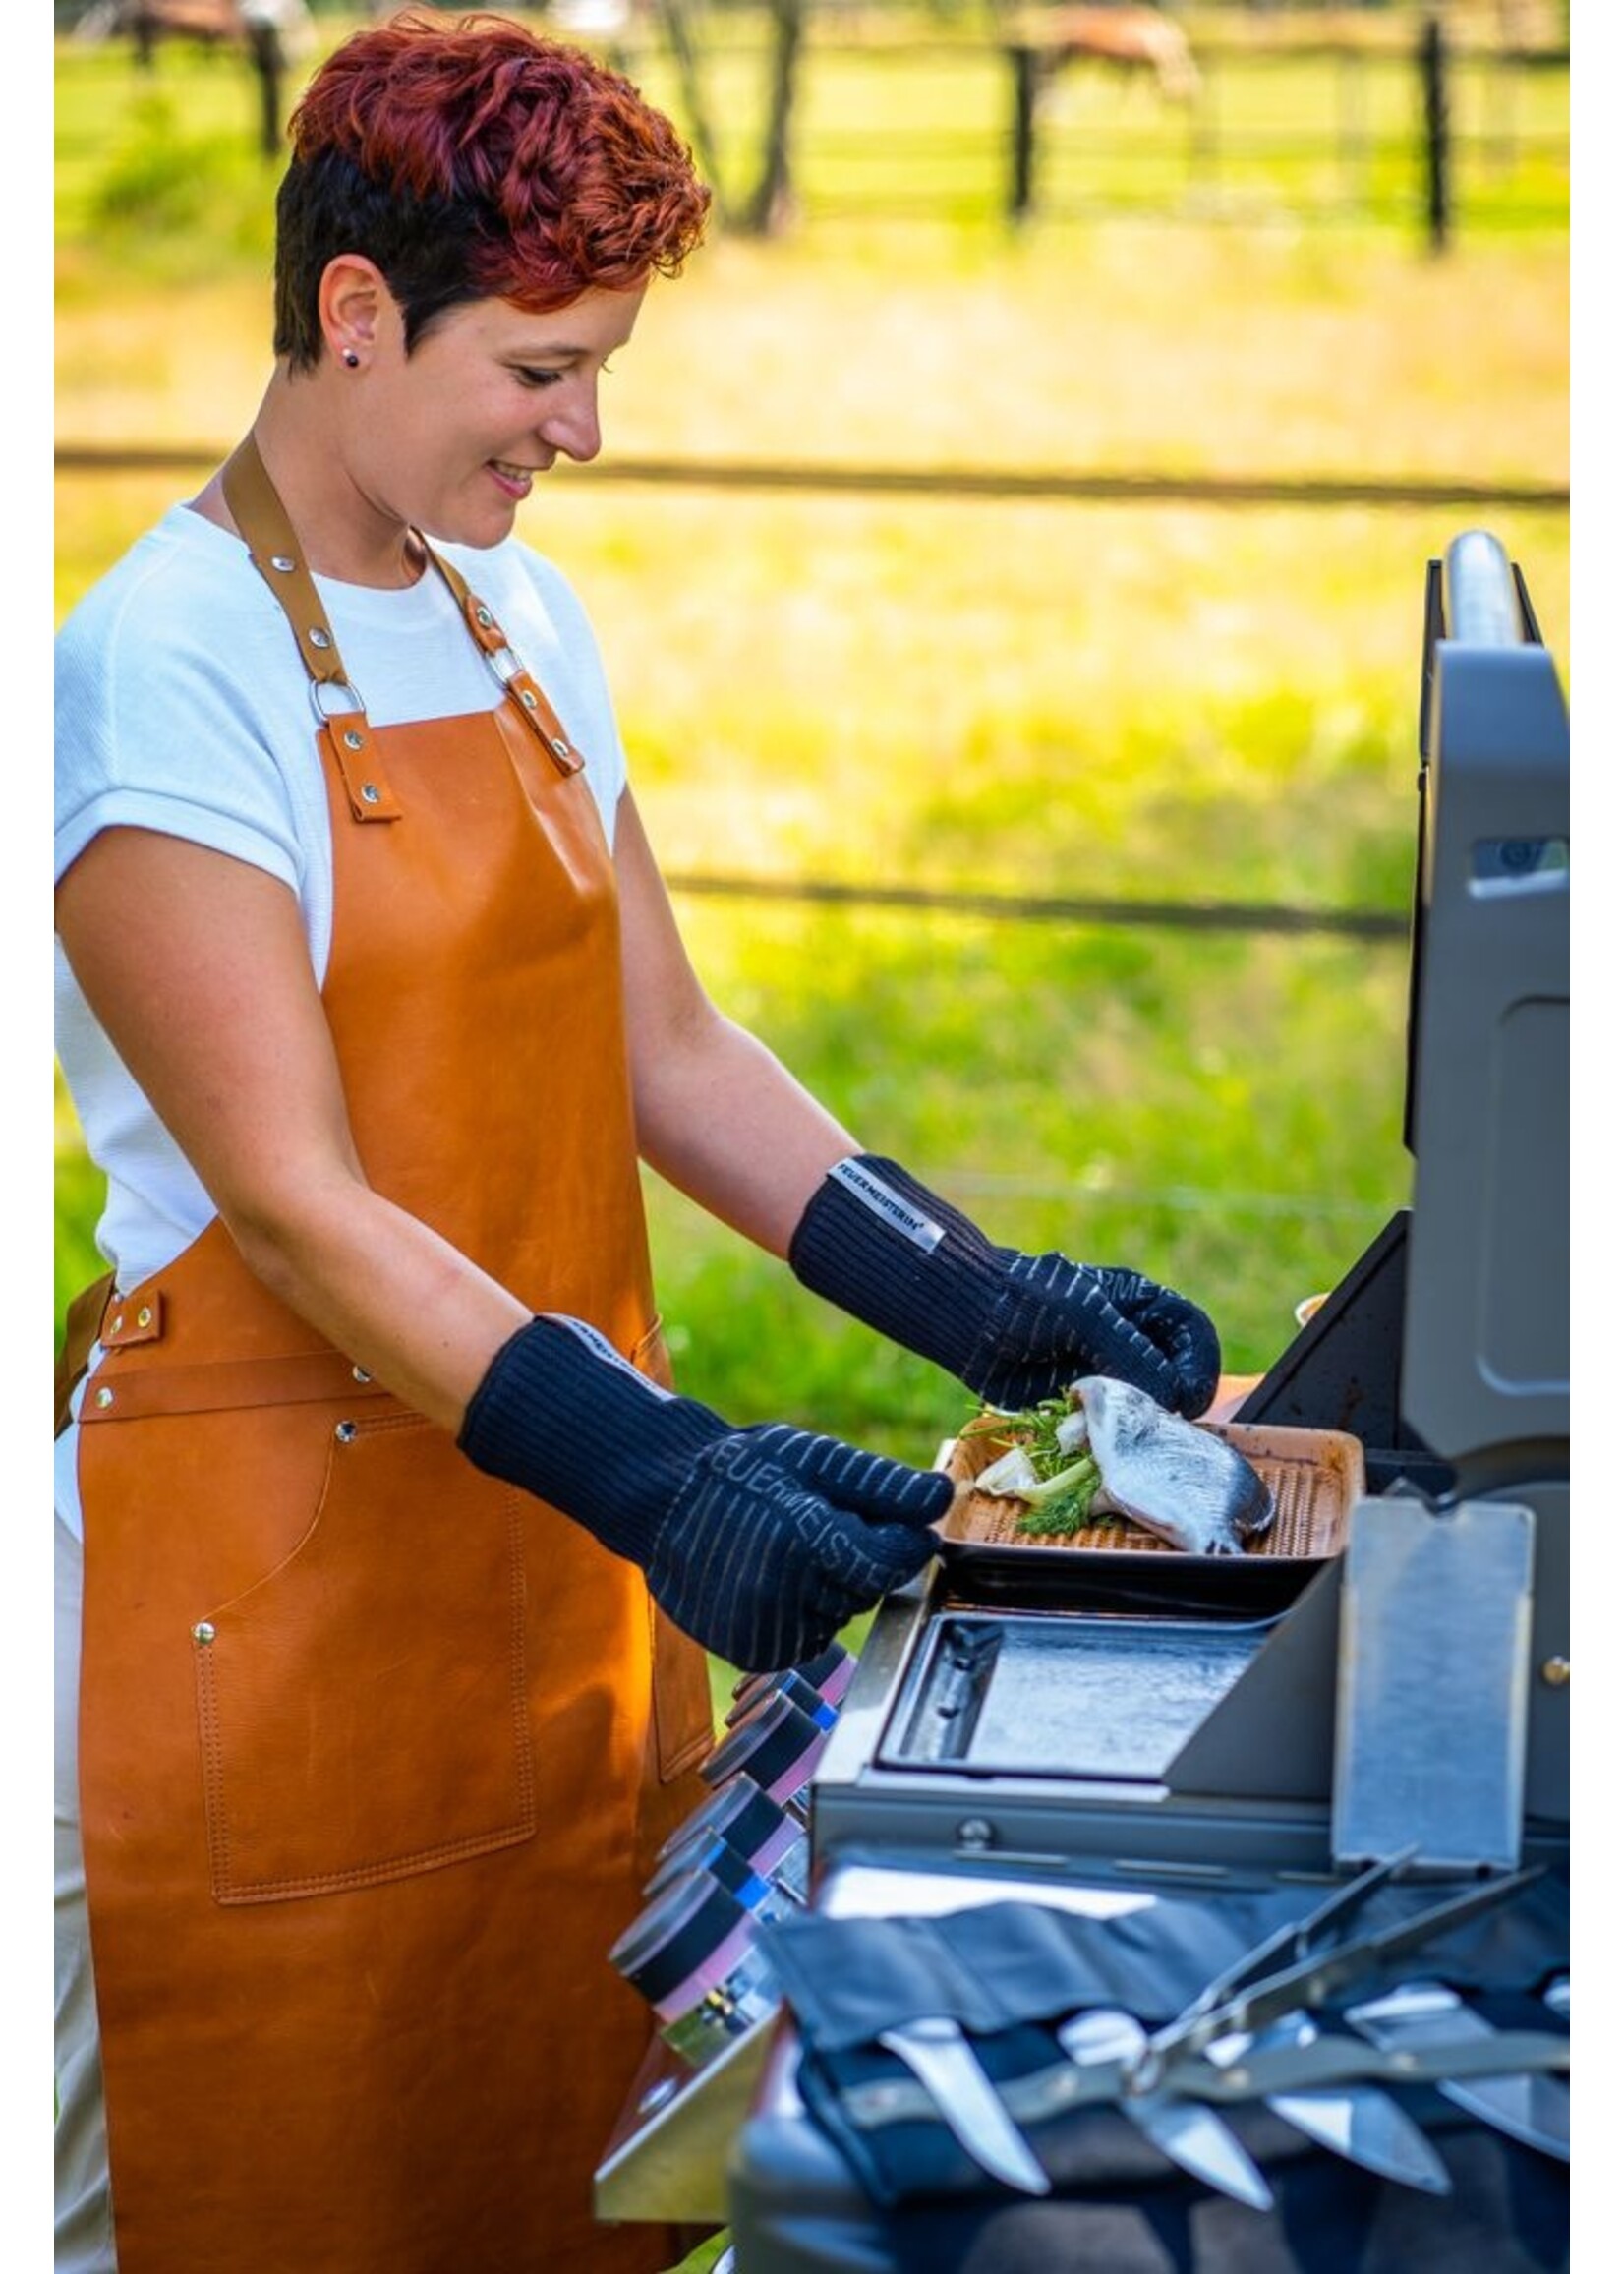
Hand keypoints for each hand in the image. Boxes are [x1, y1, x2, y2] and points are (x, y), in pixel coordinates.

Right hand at [459, 1315, 950, 1670]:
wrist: (662, 1500)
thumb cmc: (744, 1470)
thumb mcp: (816, 1461)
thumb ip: (882, 1486)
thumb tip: (942, 1498)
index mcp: (802, 1542)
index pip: (891, 1561)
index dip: (904, 1539)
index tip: (902, 1519)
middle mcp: (780, 1597)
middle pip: (868, 1590)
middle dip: (859, 1557)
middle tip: (817, 1520)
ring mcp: (761, 1632)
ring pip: (840, 1616)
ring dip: (831, 1586)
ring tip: (788, 1546)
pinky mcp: (749, 1653)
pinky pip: (807, 1637)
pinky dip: (804, 1611)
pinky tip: (775, 1577)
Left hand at [789, 1155, 1220, 1419]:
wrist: (966, 1319)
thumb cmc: (1026, 1300)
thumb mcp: (1084, 1317)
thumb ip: (1131, 1355)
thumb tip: (1173, 1399)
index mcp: (1140, 1306)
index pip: (1193, 1334)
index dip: (1200, 1365)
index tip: (1188, 1397)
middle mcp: (1131, 1341)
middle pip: (1177, 1376)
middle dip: (1173, 1403)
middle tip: (1159, 1425)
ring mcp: (1107, 1374)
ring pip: (1146, 1409)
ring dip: (1140, 1427)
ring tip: (1123, 1435)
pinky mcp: (1081, 1404)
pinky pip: (1110, 1429)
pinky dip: (1109, 1440)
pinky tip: (1096, 1441)